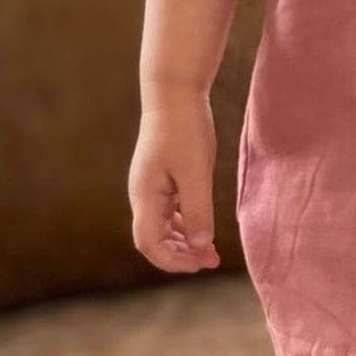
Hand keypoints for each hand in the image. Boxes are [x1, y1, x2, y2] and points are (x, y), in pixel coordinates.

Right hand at [128, 95, 221, 272]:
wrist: (173, 92)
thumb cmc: (185, 129)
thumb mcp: (196, 171)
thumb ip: (198, 210)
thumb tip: (201, 246)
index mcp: (146, 196)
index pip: (150, 244)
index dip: (173, 261)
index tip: (201, 263)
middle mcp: (143, 194)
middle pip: (154, 239)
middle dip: (181, 254)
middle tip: (212, 260)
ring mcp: (149, 185)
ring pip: (161, 226)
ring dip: (183, 240)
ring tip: (210, 249)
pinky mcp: (159, 176)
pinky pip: (167, 210)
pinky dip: (183, 223)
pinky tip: (201, 225)